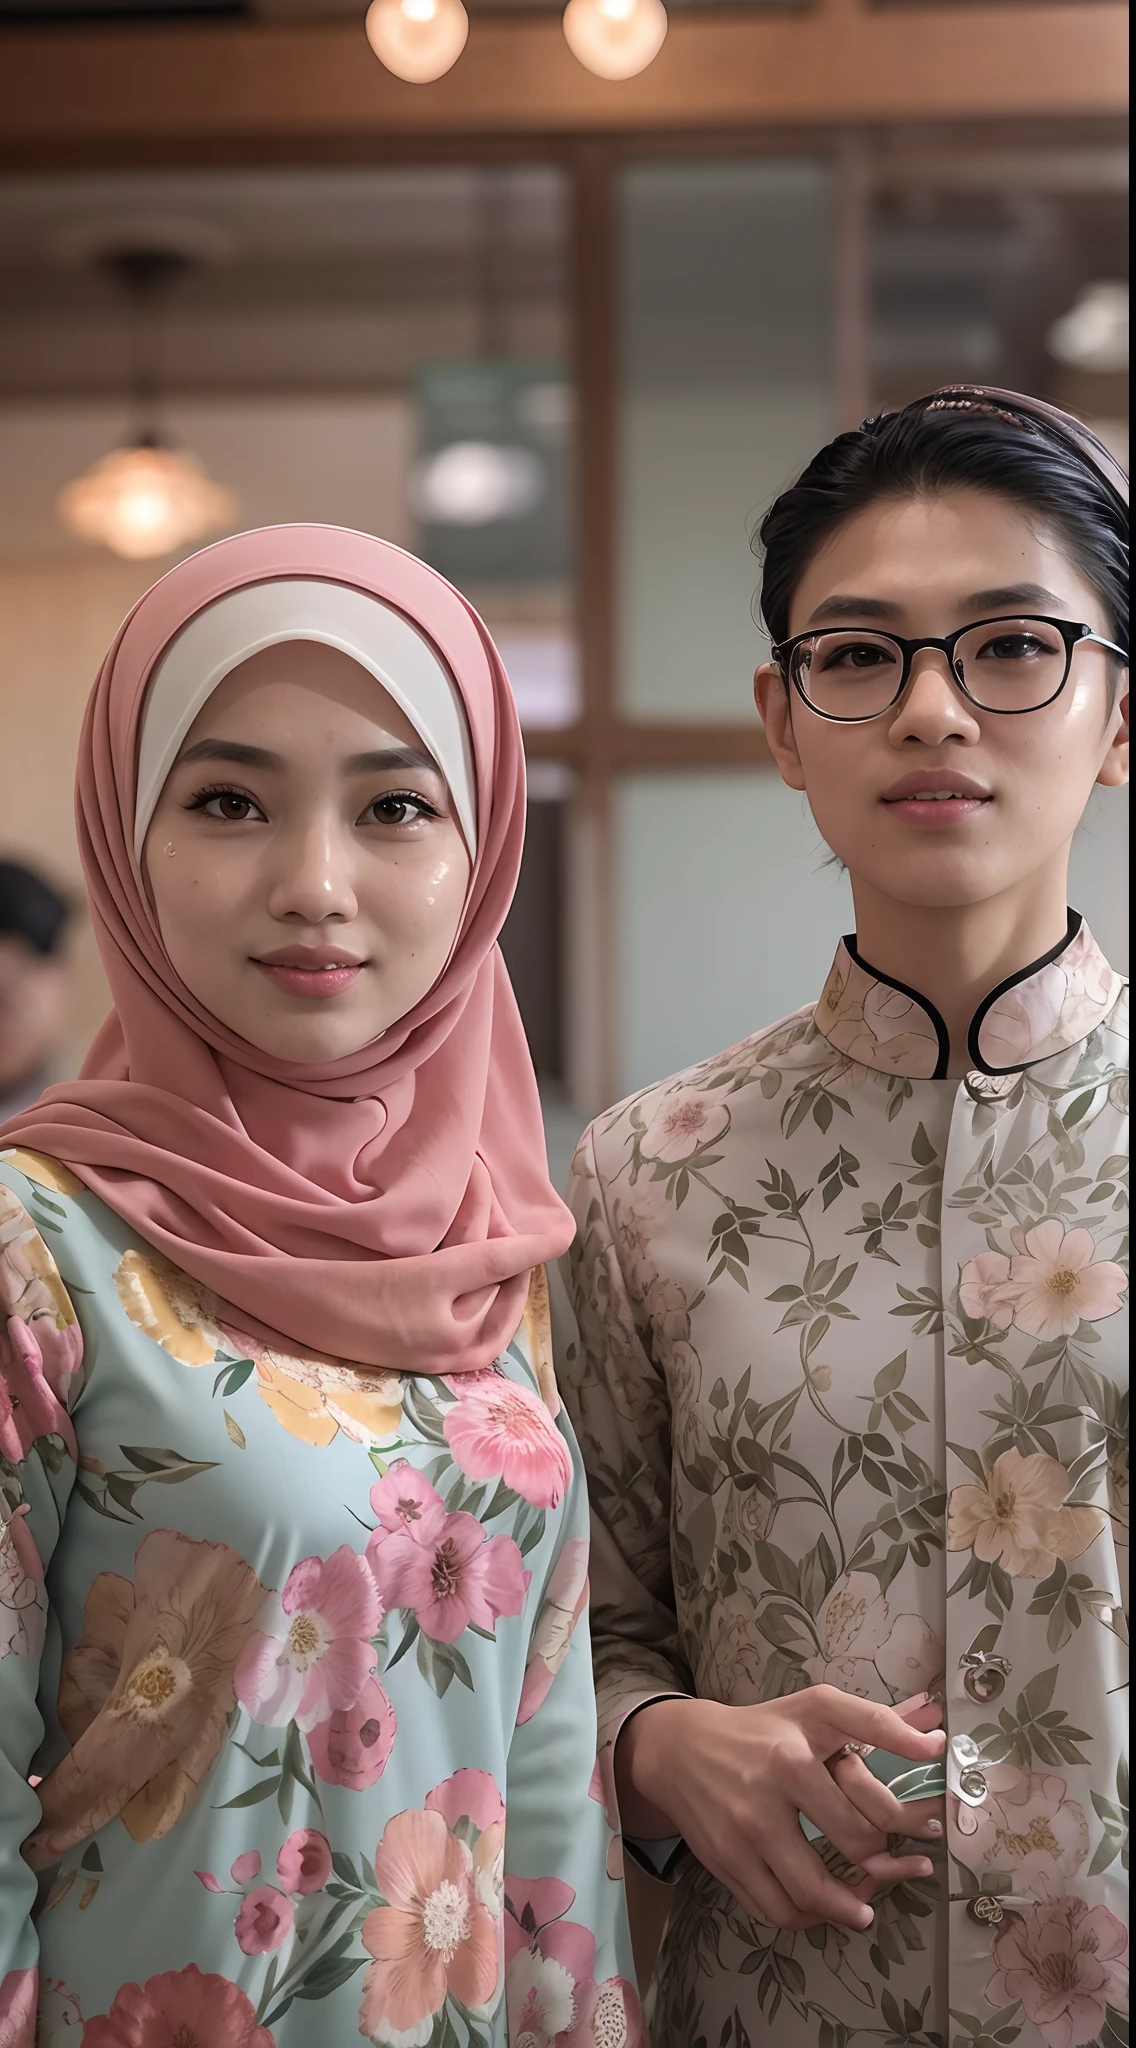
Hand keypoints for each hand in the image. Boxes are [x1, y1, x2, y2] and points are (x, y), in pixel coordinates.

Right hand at [617, 1685, 945, 1931]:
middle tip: (902, 1865)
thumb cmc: (761, 1728)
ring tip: (867, 1904)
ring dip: (851, 1906)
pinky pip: (778, 1910)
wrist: (680, 1749)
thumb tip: (937, 1734)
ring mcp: (745, 1835)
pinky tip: (825, 1904)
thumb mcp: (815, 1709)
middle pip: (851, 1848)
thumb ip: (877, 1721)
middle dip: (887, 1863)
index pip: (869, 1804)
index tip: (929, 1830)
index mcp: (796, 1756)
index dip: (909, 1821)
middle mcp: (769, 1795)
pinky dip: (809, 1916)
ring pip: (812, 1894)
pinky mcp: (728, 1864)